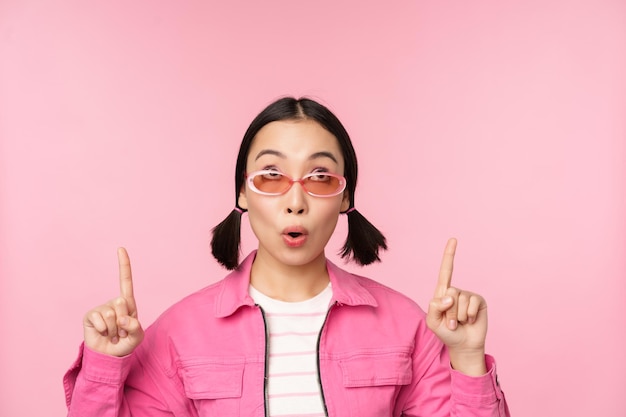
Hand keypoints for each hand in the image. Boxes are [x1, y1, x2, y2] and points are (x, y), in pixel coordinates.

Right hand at [83, 248, 143, 356]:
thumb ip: (135, 328)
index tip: (120, 248)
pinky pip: (100, 319)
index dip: (124, 265)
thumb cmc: (125, 343)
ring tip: (112, 335)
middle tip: (120, 332)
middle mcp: (114, 302)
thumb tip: (122, 319)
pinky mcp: (91, 315)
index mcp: (128, 303)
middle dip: (123, 321)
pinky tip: (102, 334)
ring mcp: (101, 308)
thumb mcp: (136, 337)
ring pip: (111, 314)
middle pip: (122, 302)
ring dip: (114, 329)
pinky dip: (103, 330)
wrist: (109, 356)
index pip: (126, 281)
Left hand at [426, 238, 487, 374]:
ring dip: (459, 316)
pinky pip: (472, 304)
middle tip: (451, 323)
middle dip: (449, 312)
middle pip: (450, 292)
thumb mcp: (433, 322)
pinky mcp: (479, 302)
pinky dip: (469, 315)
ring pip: (460, 300)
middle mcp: (455, 291)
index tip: (453, 239)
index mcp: (442, 293)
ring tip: (460, 323)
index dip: (449, 255)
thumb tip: (449, 296)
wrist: (463, 345)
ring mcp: (468, 296)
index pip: (446, 271)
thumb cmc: (446, 333)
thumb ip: (434, 307)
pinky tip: (470, 321)